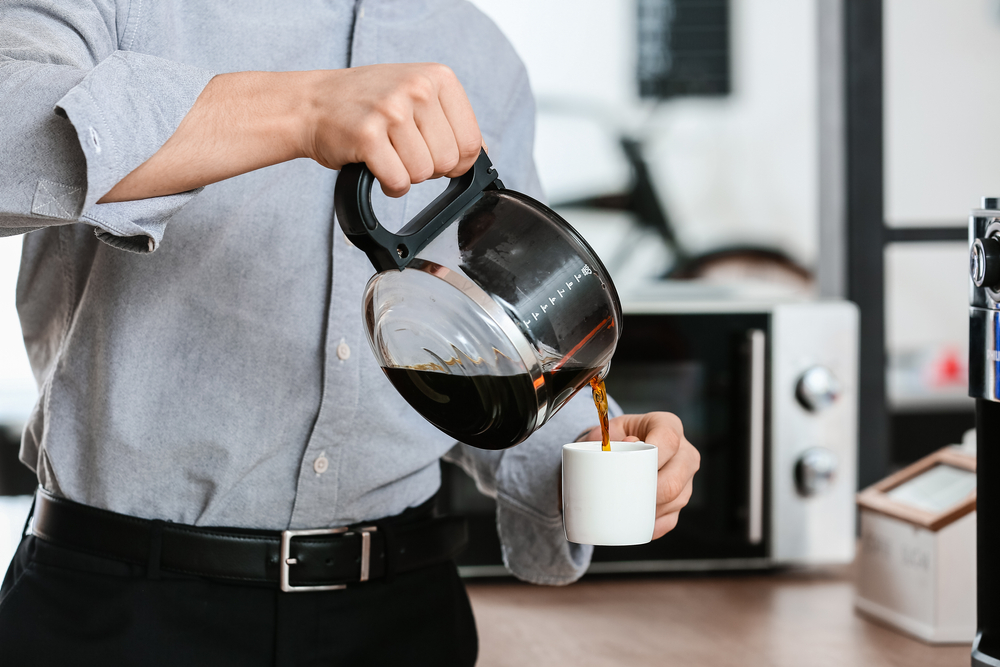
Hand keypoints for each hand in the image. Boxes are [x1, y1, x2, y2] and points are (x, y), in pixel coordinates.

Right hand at [303, 63, 483, 196]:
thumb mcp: (417, 94)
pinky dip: (389, 185)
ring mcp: (392, 110)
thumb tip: (480, 153)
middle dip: (428, 168)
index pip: (471, 142)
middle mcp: (418, 88)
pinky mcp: (368, 135)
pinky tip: (376, 166)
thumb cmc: (366, 103)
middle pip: (448, 162)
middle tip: (402, 150)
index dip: (456, 161)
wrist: (312, 103)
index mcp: (438, 77)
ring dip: (405, 175)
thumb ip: (450, 119)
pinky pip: (398, 182)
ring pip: (423, 174)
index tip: (435, 154)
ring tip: (387, 153)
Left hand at [579, 412, 699, 538]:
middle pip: (675, 478)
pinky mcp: (681, 499)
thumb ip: (607, 435)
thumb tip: (619, 447)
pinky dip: (653, 525)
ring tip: (627, 510)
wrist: (621, 448)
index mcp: (668, 426)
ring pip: (676, 500)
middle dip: (650, 492)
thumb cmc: (615, 437)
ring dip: (651, 510)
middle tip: (626, 496)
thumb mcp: (609, 429)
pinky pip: (671, 519)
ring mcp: (687, 478)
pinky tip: (638, 526)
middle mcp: (684, 452)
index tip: (633, 464)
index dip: (654, 454)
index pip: (669, 439)